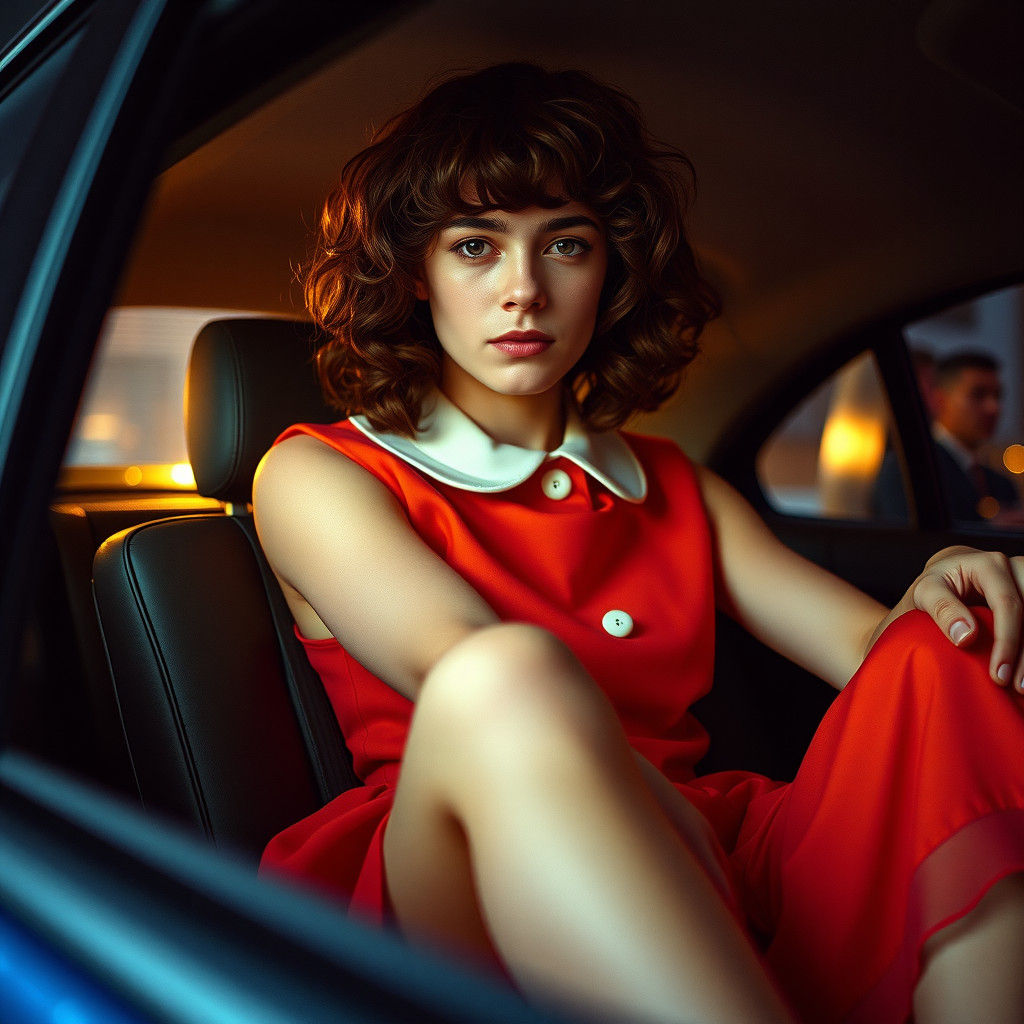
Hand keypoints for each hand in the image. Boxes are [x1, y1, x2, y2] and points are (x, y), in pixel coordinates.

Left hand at [899, 546, 1023, 691]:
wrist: (949, 577)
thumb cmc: (935, 585)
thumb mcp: (926, 591)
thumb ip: (942, 609)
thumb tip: (966, 637)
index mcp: (989, 565)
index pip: (1008, 604)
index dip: (1007, 641)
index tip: (998, 674)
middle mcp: (1015, 569)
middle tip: (1017, 687)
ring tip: (1022, 686)